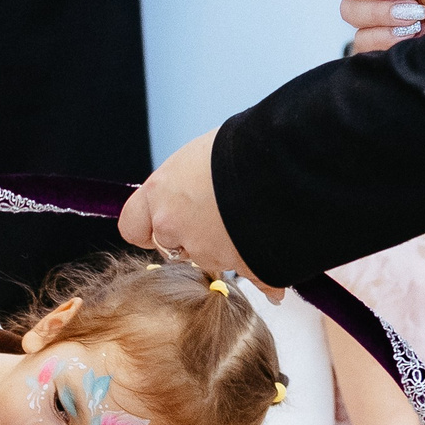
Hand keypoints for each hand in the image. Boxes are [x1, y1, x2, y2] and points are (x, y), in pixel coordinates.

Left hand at [119, 127, 275, 292]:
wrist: (291, 159)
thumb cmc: (246, 145)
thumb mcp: (200, 156)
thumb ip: (182, 185)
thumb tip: (186, 195)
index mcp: (160, 195)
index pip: (133, 226)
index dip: (149, 226)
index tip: (163, 220)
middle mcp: (175, 228)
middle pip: (172, 248)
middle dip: (191, 239)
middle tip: (217, 216)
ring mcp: (208, 251)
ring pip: (209, 260)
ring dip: (225, 249)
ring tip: (252, 220)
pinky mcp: (243, 266)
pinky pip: (253, 278)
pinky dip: (262, 276)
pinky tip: (274, 276)